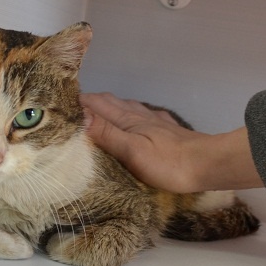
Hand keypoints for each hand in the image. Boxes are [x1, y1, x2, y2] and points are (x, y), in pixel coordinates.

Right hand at [81, 93, 262, 192]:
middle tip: (71, 110)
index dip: (77, 102)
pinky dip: (130, 115)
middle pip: (109, 101)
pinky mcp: (167, 130)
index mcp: (127, 119)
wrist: (208, 165)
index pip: (95, 103)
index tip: (57, 106)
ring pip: (126, 107)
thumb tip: (79, 115)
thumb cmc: (168, 162)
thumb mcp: (132, 151)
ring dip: (109, 107)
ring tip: (96, 114)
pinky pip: (143, 116)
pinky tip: (135, 120)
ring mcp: (154, 121)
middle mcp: (139, 114)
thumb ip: (106, 133)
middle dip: (89, 102)